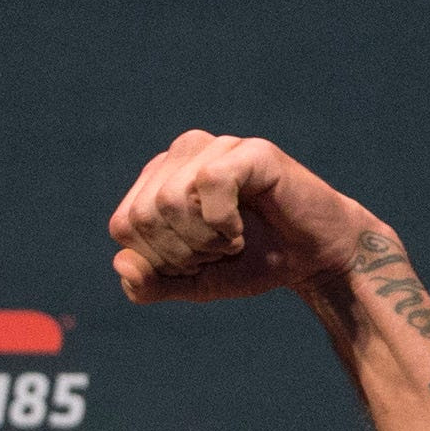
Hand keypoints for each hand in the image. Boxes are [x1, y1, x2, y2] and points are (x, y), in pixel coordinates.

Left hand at [109, 132, 378, 304]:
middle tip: (216, 252)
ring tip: (232, 241)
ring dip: (204, 241)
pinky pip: (210, 183)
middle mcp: (182, 154)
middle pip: (142, 215)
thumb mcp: (190, 284)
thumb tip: (119, 262)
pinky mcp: (250, 151)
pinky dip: (223, 224)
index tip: (195, 260)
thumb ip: (148, 284)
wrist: (310, 259)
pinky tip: (243, 229)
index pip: (124, 225)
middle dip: (179, 252)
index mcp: (159, 180)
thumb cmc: (250, 263)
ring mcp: (216, 146)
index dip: (157, 259)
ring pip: (170, 200)